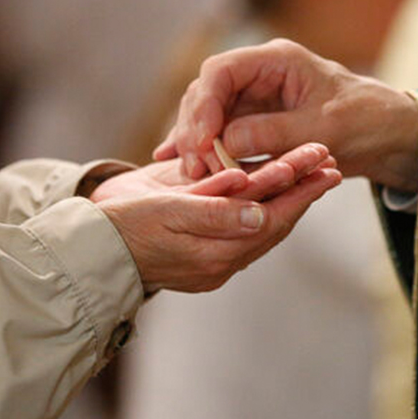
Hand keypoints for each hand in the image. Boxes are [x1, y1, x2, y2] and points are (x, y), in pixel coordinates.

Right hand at [97, 144, 341, 292]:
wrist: (88, 247)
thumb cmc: (123, 227)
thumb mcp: (168, 214)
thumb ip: (215, 216)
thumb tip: (262, 216)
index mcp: (217, 253)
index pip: (272, 219)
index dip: (301, 192)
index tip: (327, 168)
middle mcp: (221, 257)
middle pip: (273, 218)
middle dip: (301, 188)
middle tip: (329, 161)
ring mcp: (211, 252)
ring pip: (259, 217)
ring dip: (284, 191)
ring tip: (309, 166)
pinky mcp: (198, 242)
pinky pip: (238, 219)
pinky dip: (258, 198)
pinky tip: (269, 181)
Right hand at [153, 39, 417, 190]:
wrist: (387, 136)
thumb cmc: (365, 122)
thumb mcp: (324, 129)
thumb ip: (274, 133)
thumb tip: (225, 142)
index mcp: (276, 60)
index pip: (221, 71)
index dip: (203, 105)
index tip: (199, 141)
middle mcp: (258, 75)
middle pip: (207, 94)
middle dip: (194, 129)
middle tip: (191, 166)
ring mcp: (253, 99)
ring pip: (208, 116)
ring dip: (197, 144)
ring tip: (189, 174)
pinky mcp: (254, 123)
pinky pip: (220, 135)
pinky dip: (206, 152)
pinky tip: (184, 169)